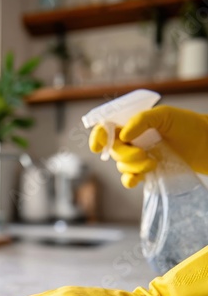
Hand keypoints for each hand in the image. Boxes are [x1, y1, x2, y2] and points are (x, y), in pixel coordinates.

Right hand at [89, 105, 207, 187]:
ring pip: (121, 165)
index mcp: (131, 124)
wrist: (205, 145)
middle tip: (143, 154)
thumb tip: (122, 136)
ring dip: (133, 166)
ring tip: (153, 163)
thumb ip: (141, 120)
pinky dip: (129, 180)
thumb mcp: (164, 115)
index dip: (98, 137)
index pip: (106, 129)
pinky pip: (128, 179)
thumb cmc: (187, 125)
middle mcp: (131, 141)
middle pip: (113, 150)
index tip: (98, 147)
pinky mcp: (146, 172)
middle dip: (125, 155)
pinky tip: (136, 179)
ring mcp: (137, 157)